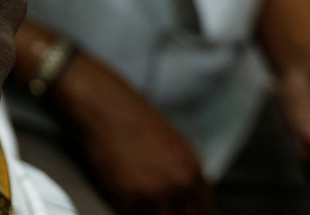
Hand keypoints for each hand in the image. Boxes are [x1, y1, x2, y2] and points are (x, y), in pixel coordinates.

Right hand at [55, 53, 215, 213]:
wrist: (104, 106)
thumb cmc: (132, 117)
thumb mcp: (172, 143)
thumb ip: (182, 173)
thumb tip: (183, 195)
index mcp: (192, 171)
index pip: (204, 211)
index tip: (181, 214)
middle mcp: (177, 185)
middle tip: (158, 209)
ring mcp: (153, 192)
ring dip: (149, 213)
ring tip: (138, 203)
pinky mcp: (126, 196)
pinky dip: (127, 211)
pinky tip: (123, 199)